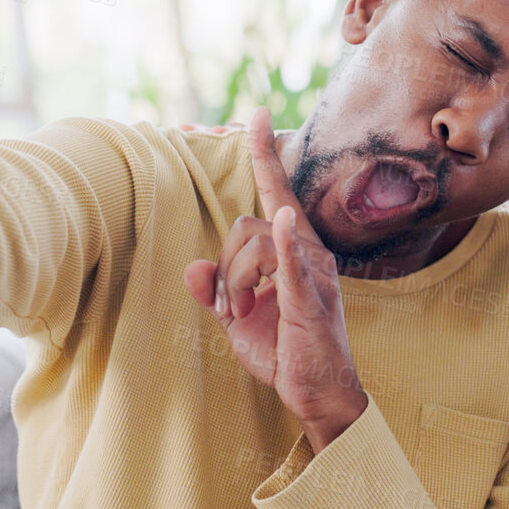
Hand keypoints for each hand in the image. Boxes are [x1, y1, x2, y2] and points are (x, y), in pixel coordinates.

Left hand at [184, 108, 365, 450]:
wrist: (317, 393)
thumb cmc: (285, 352)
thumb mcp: (239, 319)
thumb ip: (216, 290)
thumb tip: (192, 269)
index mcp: (295, 252)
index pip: (277, 193)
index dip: (266, 155)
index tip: (258, 114)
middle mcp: (309, 253)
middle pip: (247, 227)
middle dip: (225, 266)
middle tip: (229, 306)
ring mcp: (313, 274)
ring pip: (253, 246)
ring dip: (234, 282)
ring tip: (241, 314)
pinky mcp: (310, 300)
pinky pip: (293, 265)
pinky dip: (285, 246)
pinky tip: (281, 225)